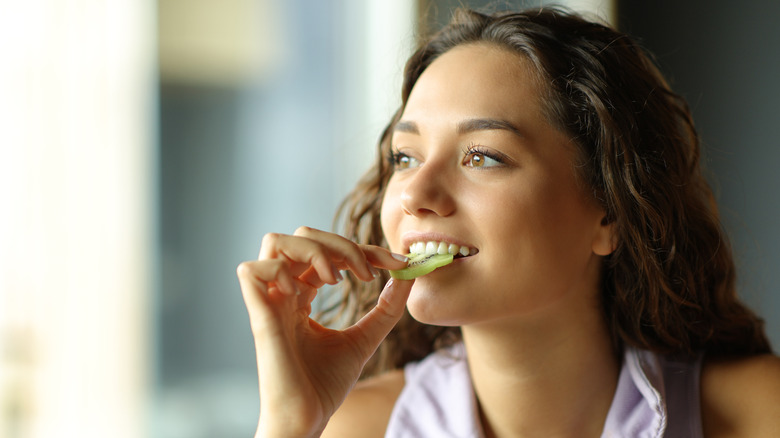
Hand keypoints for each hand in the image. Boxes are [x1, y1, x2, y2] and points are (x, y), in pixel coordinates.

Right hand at [236, 227, 410, 437]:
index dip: (363, 249)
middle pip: (302, 235)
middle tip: (367, 272)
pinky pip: (252, 270)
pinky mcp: (258, 316)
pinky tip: (303, 294)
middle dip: (342, 244)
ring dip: (313, 250)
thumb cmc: (326, 384)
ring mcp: (269, 301)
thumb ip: (386, 307)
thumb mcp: (366, 338)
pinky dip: (281, 271)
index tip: (396, 263)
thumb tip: (407, 274)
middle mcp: (284, 292)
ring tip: (336, 279)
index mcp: (303, 294)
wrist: (308, 418)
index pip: (329, 251)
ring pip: (275, 241)